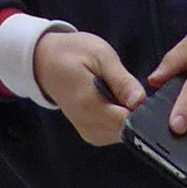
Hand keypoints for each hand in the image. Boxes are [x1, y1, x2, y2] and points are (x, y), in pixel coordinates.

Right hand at [31, 25, 143, 145]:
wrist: (45, 61)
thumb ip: (121, 80)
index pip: (127, 123)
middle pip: (127, 130)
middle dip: (134, 112)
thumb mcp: (100, 54)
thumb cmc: (71, 53)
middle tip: (125, 86)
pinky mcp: (90, 134)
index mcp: (89, 105)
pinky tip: (111, 100)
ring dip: (126, 114)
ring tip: (116, 90)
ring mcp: (88, 133)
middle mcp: (88, 125)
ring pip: (122, 133)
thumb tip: (140, 101)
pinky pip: (114, 132)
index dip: (141, 111)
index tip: (141, 95)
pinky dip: (118, 118)